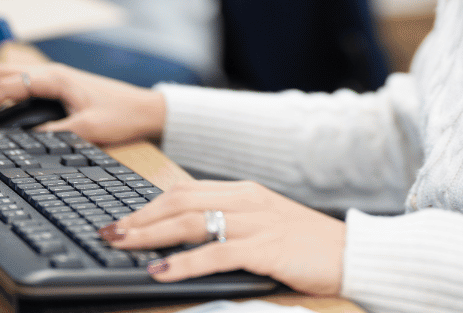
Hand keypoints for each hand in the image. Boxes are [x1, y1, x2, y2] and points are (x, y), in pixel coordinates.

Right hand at [0, 63, 166, 144]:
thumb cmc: (122, 114)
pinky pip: (17, 82)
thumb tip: (26, 142)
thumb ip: (58, 133)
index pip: (7, 86)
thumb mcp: (90, 128)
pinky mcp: (55, 85)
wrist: (146, 108)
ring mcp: (52, 77)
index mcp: (55, 78)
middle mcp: (50, 72)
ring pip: (6, 75)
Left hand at [103, 180, 344, 295]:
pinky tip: (162, 272)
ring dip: (152, 235)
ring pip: (192, 221)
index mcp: (244, 192)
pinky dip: (184, 263)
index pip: (184, 191)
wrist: (353, 254)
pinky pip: (216, 253)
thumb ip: (227, 225)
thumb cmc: (307, 247)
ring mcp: (257, 222)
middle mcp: (247, 201)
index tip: (120, 220)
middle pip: (180, 201)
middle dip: (140, 218)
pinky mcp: (267, 248)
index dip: (147, 205)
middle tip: (109, 232)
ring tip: (124, 246)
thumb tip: (182, 234)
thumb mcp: (263, 227)